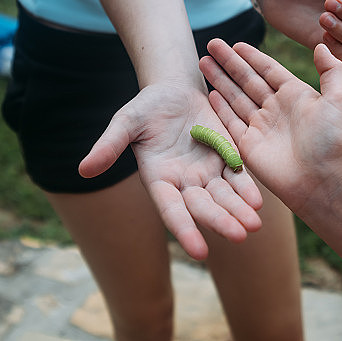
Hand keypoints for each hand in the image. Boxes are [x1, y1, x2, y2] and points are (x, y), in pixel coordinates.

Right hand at [78, 84, 263, 260]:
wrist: (175, 89)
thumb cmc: (146, 107)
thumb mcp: (126, 122)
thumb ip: (109, 145)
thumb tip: (83, 170)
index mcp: (160, 180)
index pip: (172, 210)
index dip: (185, 230)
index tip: (200, 251)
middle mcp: (185, 182)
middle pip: (204, 207)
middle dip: (221, 222)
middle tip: (240, 237)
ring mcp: (208, 172)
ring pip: (225, 197)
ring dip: (239, 211)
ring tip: (254, 227)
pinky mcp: (227, 157)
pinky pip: (239, 177)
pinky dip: (247, 189)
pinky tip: (258, 201)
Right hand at [198, 39, 341, 212]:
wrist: (321, 180)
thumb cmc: (332, 141)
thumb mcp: (339, 100)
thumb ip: (332, 71)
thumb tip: (321, 45)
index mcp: (295, 95)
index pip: (268, 70)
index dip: (251, 57)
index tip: (236, 44)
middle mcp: (276, 109)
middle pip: (247, 79)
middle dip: (229, 62)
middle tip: (211, 43)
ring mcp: (261, 127)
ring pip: (235, 97)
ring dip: (219, 79)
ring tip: (203, 61)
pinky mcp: (248, 146)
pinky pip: (230, 121)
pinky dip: (220, 107)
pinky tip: (209, 92)